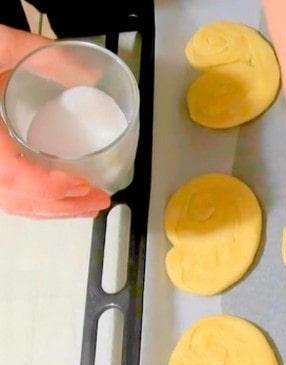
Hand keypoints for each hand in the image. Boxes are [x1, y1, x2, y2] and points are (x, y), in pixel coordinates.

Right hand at [0, 25, 109, 217]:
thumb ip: (46, 56)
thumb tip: (92, 74)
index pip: (9, 173)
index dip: (47, 185)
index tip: (82, 183)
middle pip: (14, 197)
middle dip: (61, 205)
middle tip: (99, 200)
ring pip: (7, 201)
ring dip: (49, 209)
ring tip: (85, 205)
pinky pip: (2, 195)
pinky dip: (30, 203)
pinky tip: (54, 200)